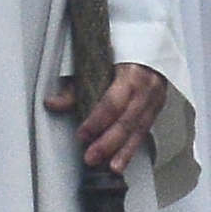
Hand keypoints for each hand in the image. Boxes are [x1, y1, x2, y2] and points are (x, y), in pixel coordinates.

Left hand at [59, 59, 169, 178]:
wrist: (151, 42)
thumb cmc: (118, 52)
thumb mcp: (95, 62)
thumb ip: (74, 86)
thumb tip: (52, 104)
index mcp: (132, 73)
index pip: (113, 102)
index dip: (97, 120)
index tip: (82, 134)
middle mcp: (148, 88)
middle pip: (127, 120)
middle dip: (109, 142)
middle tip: (91, 158)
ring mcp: (156, 100)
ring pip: (140, 130)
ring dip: (125, 151)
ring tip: (112, 168)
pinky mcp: (158, 108)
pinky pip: (145, 130)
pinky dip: (133, 146)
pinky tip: (123, 160)